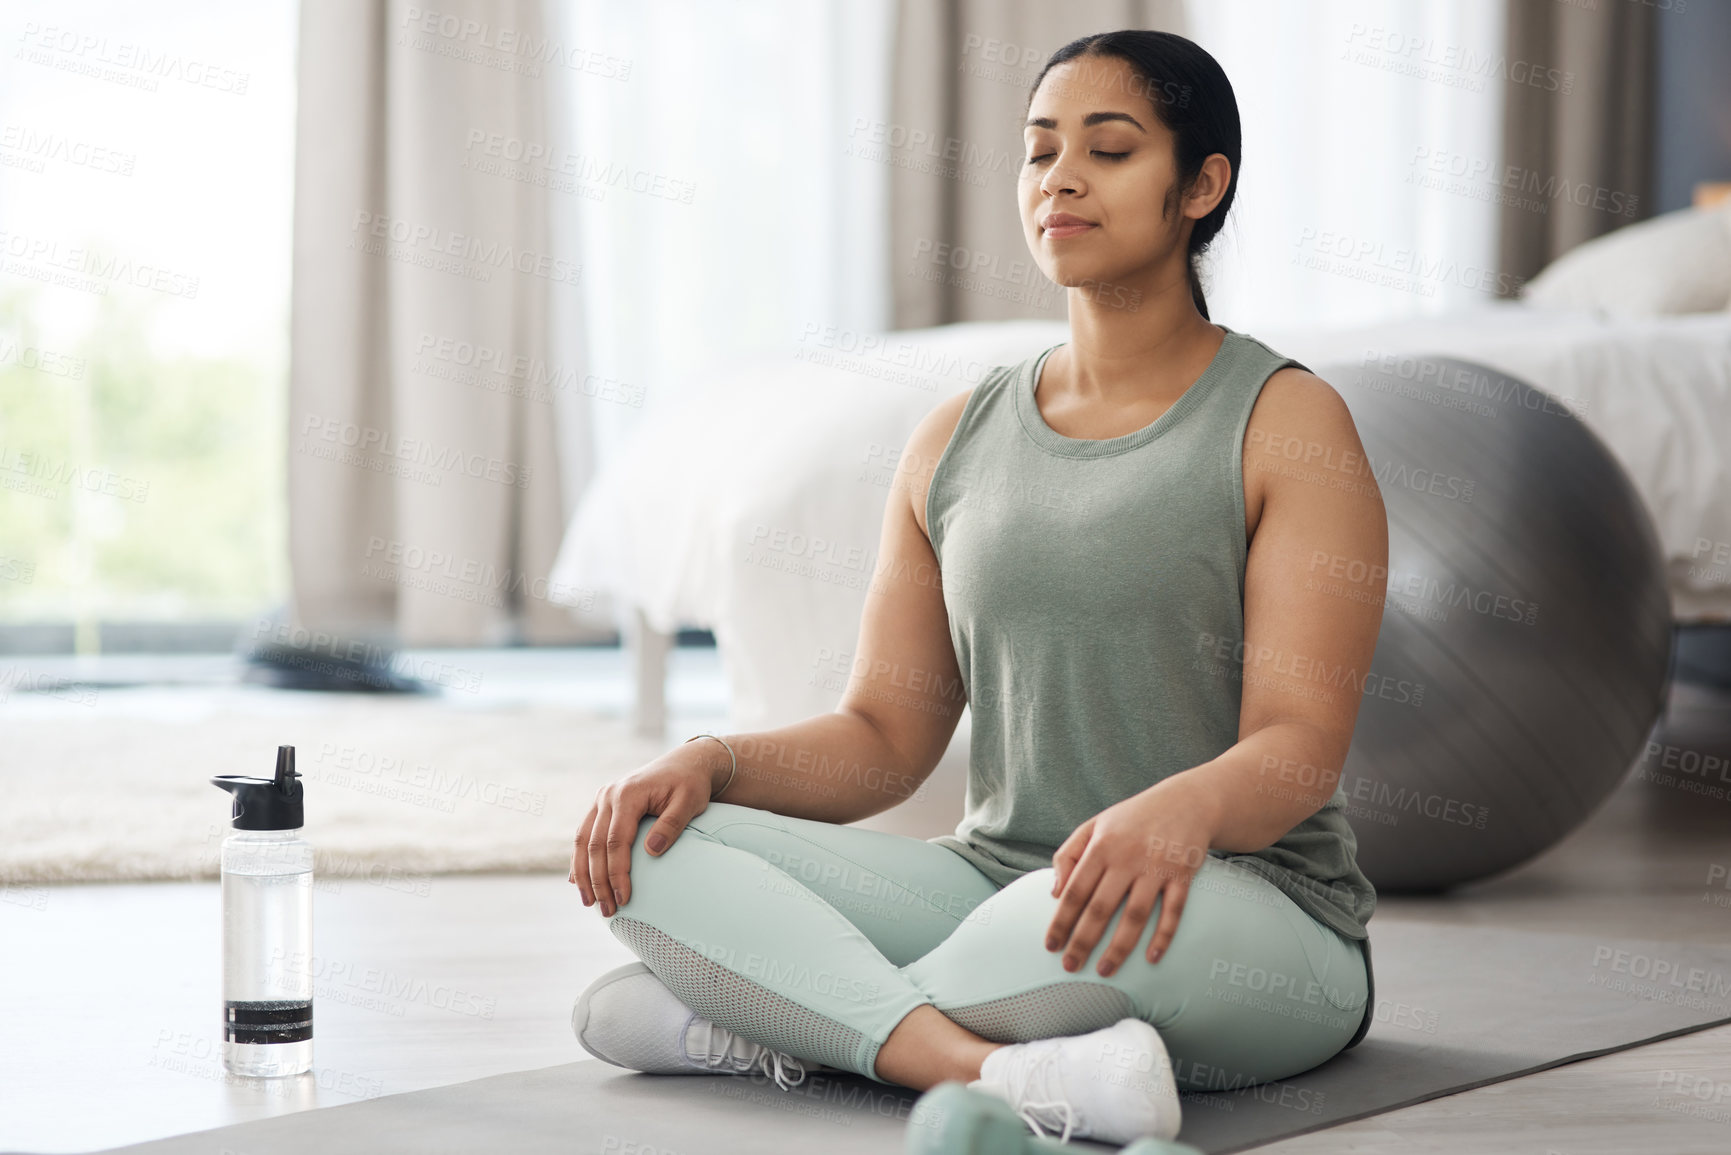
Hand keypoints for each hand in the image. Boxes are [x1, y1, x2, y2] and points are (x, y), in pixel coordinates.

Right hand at [569, 743, 722, 915]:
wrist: (685, 763)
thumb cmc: (690, 785)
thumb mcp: (689, 802)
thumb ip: (671, 825)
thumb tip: (651, 851)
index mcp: (628, 793)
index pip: (616, 841)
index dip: (617, 872)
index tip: (624, 898)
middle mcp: (608, 795)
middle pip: (594, 845)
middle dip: (598, 881)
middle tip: (607, 910)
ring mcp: (602, 799)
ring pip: (582, 841)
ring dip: (583, 874)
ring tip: (589, 903)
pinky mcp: (601, 806)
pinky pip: (583, 835)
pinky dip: (579, 859)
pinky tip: (578, 881)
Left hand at [1044, 776, 1220, 976]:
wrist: (1186, 801)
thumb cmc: (1132, 818)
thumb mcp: (1093, 826)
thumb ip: (1068, 856)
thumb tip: (1054, 893)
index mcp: (1102, 846)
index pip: (1075, 891)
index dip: (1061, 921)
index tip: (1050, 945)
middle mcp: (1128, 858)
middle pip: (1101, 908)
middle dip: (1083, 941)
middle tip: (1070, 967)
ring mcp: (1157, 868)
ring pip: (1135, 915)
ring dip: (1119, 947)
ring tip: (1105, 971)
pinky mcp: (1183, 876)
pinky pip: (1173, 911)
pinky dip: (1163, 936)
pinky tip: (1152, 959)